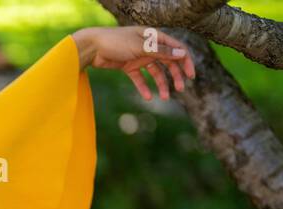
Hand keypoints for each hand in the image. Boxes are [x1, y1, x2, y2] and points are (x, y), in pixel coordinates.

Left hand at [72, 25, 195, 100]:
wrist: (92, 47)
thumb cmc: (116, 42)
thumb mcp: (141, 47)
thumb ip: (161, 52)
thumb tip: (182, 54)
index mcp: (155, 37)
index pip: (176, 48)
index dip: (185, 61)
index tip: (191, 75)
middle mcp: (149, 46)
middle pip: (168, 62)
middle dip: (175, 75)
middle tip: (181, 89)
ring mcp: (139, 57)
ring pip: (155, 72)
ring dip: (162, 84)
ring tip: (166, 97)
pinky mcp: (128, 66)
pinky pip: (139, 78)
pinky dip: (144, 87)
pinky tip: (148, 97)